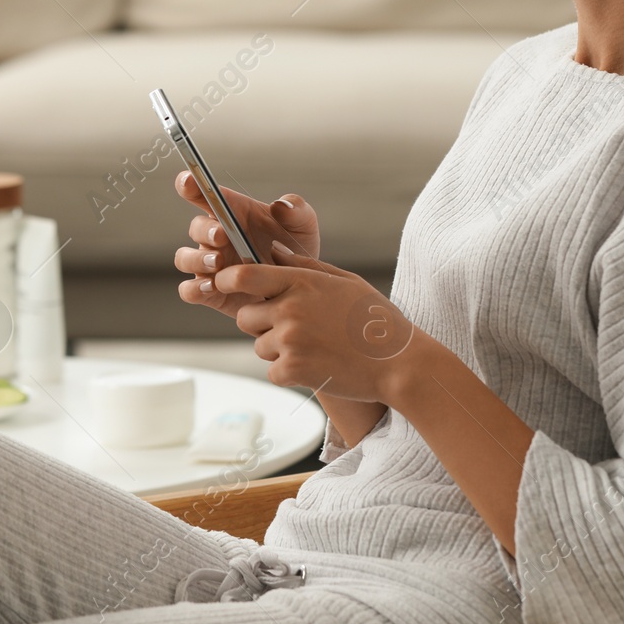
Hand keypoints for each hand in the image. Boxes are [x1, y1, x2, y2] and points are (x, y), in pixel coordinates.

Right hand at [173, 172, 318, 314]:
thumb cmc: (295, 251)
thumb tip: (280, 205)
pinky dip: (195, 289)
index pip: (205, 195)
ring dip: (196, 258)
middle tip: (223, 235)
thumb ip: (296, 210)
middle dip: (205, 229)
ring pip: (185, 258)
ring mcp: (210, 266)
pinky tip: (213, 287)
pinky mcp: (211, 293)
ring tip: (217, 262)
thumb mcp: (303, 227)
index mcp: (232, 214)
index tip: (188, 182)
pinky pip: (189, 291)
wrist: (298, 291)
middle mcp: (216, 238)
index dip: (191, 185)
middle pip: (196, 226)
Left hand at [214, 241, 418, 401]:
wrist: (398, 362)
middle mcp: (290, 309)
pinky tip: (316, 366)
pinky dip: (289, 373)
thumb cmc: (375, 318)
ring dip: (278, 350)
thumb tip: (271, 251)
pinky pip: (272, 371)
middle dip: (260, 324)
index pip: (244, 276)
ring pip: (260, 347)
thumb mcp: (344, 280)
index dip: (227, 280)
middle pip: (245, 317)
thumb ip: (303, 265)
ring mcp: (290, 340)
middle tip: (292, 329)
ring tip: (314, 348)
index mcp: (301, 282)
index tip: (224, 284)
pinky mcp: (293, 370)